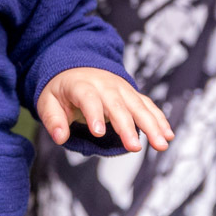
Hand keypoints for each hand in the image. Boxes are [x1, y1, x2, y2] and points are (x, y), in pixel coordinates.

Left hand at [36, 68, 174, 152]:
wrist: (75, 67)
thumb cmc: (62, 89)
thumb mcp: (47, 101)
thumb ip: (53, 119)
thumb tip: (60, 137)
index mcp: (81, 85)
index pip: (88, 98)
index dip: (94, 114)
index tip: (98, 133)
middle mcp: (104, 85)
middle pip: (117, 104)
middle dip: (127, 126)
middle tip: (134, 147)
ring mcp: (121, 88)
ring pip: (137, 105)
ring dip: (151, 125)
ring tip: (161, 144)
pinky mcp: (131, 94)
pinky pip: (148, 105)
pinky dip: (159, 119)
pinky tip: (167, 135)